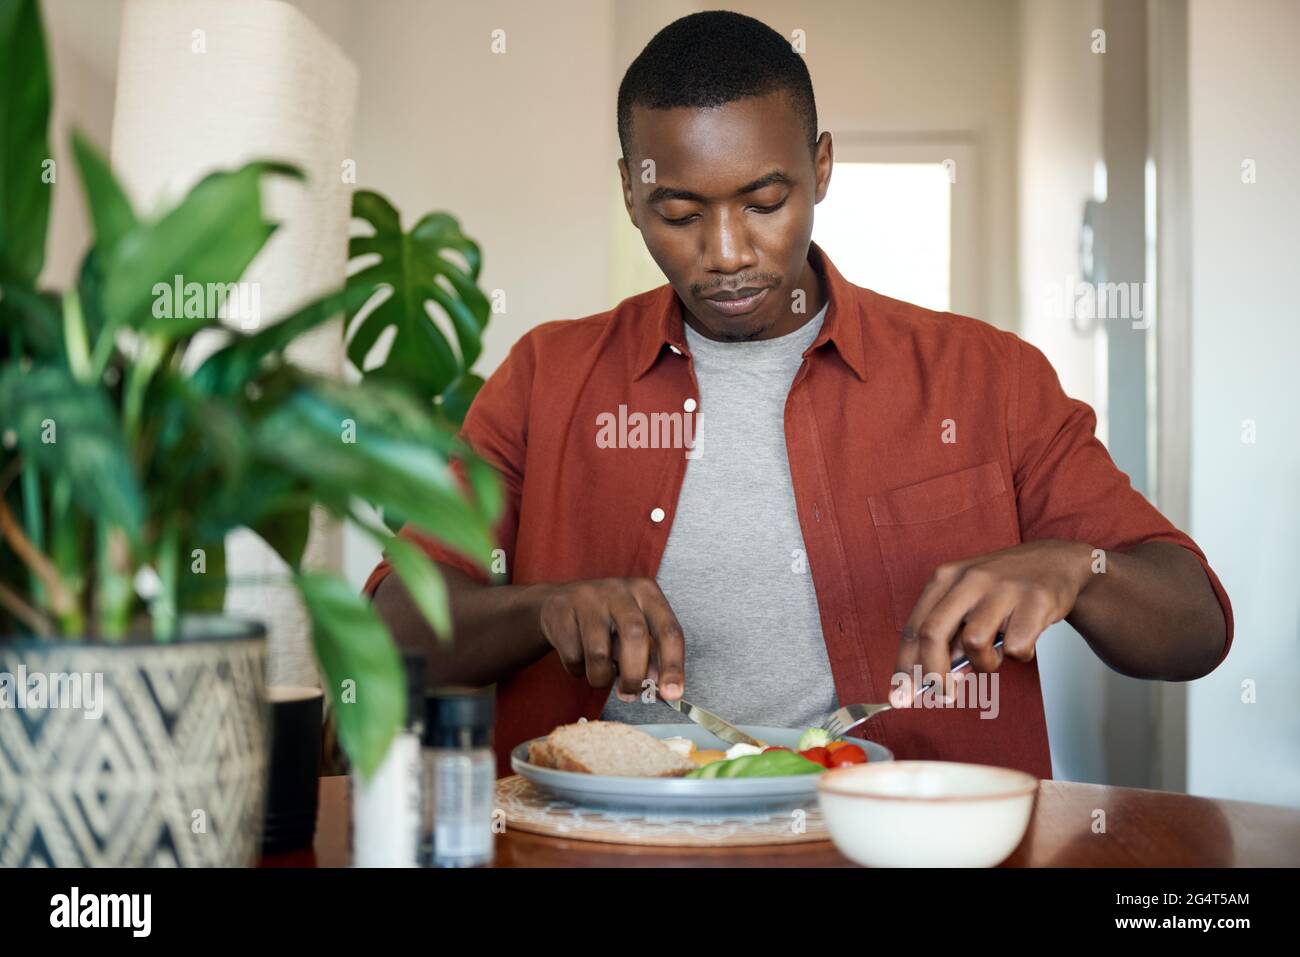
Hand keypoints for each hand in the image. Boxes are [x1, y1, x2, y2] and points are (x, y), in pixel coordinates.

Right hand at [538, 578, 684, 701]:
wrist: (559, 603)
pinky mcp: (561, 611)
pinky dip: (578, 669)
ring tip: (599, 674)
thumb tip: (660, 689)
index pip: (668, 630)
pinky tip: (579, 658)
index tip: (673, 694)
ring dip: (601, 677)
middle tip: (630, 694)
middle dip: (635, 675)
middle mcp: (619, 590)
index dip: (673, 666)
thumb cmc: (606, 621)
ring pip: (600, 653)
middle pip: (635, 637)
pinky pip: (573, 655)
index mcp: (646, 592)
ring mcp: (588, 598)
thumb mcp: (634, 632)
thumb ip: (650, 658)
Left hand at [889, 540, 1094, 706]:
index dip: (904, 666)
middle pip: (933, 634)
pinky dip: (1018, 655)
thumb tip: (933, 679)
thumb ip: (950, 634)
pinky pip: (1015, 647)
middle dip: (932, 674)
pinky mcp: (1034, 600)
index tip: (900, 695)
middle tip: (942, 696)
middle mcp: (970, 578)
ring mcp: (1002, 588)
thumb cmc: (1006, 589)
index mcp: (946, 577)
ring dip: (985, 663)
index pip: (914, 627)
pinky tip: (1024, 640)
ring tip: (997, 654)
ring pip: (974, 642)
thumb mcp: (970, 600)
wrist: (1058, 562)